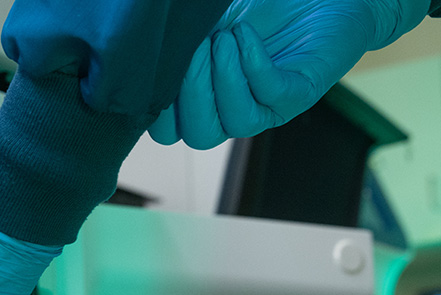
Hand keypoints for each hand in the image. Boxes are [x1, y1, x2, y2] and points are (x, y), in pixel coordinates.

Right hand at [148, 0, 427, 149]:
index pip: (166, 130)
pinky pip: (270, 95)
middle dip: (188, 93)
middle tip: (195, 47)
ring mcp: (267, 106)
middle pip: (197, 135)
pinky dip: (252, 66)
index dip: (155, 107)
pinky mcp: (300, 93)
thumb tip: (140, 34)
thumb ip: (176, 33)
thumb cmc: (258, 5)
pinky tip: (245, 35)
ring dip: (222, 80)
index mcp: (203, 99)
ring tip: (224, 37)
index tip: (158, 64)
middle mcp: (232, 109)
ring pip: (234, 124)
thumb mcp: (204, 17)